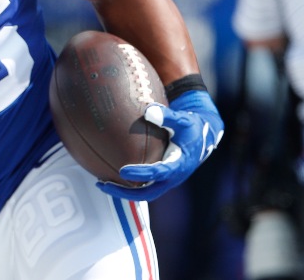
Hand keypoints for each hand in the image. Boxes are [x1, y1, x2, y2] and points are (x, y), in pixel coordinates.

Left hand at [97, 90, 223, 201]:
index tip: (122, 171)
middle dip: (125, 192)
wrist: (202, 137)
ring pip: (143, 192)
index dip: (140, 173)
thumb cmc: (190, 127)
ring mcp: (166, 180)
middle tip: (103, 184)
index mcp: (178, 165)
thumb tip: (148, 110)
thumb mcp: (183, 120)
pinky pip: (143, 186)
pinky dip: (128, 184)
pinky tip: (109, 175)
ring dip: (123, 191)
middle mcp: (172, 177)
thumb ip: (167, 116)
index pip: (157, 173)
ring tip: (100, 183)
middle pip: (147, 193)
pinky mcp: (161, 178)